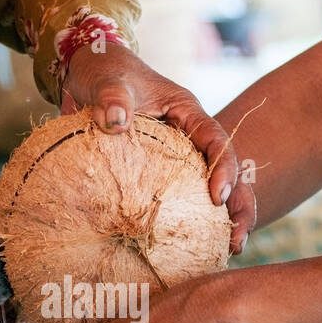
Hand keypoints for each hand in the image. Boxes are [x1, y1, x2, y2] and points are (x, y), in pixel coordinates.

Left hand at [62, 42, 255, 253]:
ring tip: (227, 252)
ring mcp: (173, 155)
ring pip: (206, 188)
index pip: (215, 140)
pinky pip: (176, 195)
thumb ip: (112, 98)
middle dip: (237, 205)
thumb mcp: (107, 80)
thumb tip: (115, 121)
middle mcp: (187, 135)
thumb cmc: (103, 70)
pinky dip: (184, 219)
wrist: (84, 74)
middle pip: (225, 171)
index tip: (217, 198)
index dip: (223, 168)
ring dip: (219, 219)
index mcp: (186, 112)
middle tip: (236, 241)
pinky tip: (187, 246)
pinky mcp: (155, 170)